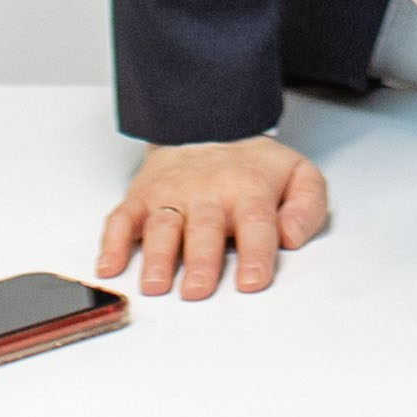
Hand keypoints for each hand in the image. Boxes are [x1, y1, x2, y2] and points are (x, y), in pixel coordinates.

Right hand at [97, 138, 329, 298]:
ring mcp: (172, 196)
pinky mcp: (141, 198)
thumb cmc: (251, 167)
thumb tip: (292, 236)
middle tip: (198, 290)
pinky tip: (109, 267)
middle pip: (205, 228)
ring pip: (163, 226)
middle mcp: (208, 193)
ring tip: (156, 285)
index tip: (252, 281)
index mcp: (249, 190)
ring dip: (158, 256)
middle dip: (201, 260)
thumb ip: (308, 205)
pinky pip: (121, 219)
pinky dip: (112, 242)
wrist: (208, 125)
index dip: (256, 253)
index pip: (257, 223)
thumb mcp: (297, 174)